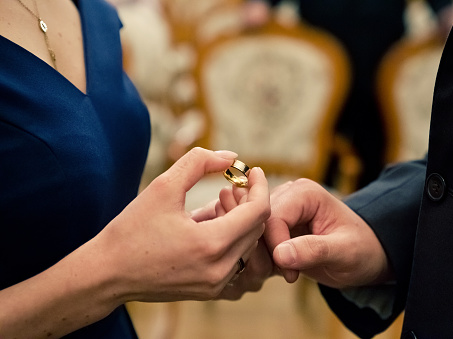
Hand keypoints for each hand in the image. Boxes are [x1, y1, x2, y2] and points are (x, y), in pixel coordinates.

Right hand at [96, 147, 270, 302]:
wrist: (107, 274)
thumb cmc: (132, 229)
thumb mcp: (163, 187)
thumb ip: (199, 163)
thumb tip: (231, 156)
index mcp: (212, 245)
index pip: (259, 211)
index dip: (260, 186)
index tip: (253, 171)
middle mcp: (220, 270)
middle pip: (256, 228)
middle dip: (248, 201)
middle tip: (229, 186)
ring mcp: (216, 284)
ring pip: (248, 244)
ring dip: (240, 220)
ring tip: (216, 203)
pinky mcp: (210, 290)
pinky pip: (236, 259)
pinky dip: (230, 238)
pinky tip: (208, 224)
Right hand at [265, 179, 392, 288]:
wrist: (365, 254)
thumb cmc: (362, 249)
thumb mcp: (344, 252)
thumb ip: (314, 251)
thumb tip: (280, 254)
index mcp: (304, 193)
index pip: (273, 217)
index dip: (275, 247)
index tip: (291, 273)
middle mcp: (287, 195)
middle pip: (258, 225)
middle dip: (266, 254)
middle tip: (285, 275)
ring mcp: (279, 210)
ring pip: (253, 234)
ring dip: (262, 259)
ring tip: (285, 274)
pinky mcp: (275, 226)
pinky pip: (257, 243)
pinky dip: (265, 260)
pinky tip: (282, 271)